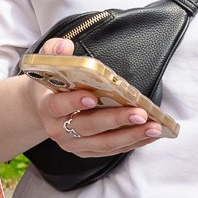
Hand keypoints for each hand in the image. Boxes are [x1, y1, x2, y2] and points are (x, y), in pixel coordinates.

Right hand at [29, 37, 166, 159]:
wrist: (42, 110)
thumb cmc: (51, 85)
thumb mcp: (47, 64)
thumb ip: (53, 51)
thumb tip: (66, 46)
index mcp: (47, 107)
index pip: (59, 106)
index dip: (74, 103)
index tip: (92, 97)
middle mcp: (59, 130)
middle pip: (88, 127)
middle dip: (116, 120)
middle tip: (140, 113)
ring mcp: (73, 144)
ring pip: (104, 143)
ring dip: (131, 136)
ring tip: (154, 127)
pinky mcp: (87, 151)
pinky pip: (112, 150)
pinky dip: (133, 143)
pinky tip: (151, 134)